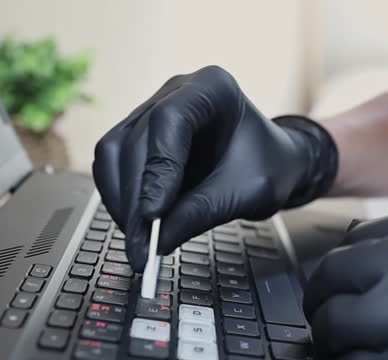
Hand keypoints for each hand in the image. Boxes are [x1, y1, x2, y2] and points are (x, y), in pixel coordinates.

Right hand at [93, 65, 337, 270]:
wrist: (273, 162)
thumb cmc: (270, 165)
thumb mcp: (248, 192)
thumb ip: (202, 212)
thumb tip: (157, 241)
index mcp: (212, 87)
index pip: (169, 121)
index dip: (156, 170)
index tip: (153, 215)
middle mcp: (175, 92)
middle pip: (135, 140)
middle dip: (135, 198)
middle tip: (141, 245)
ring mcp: (152, 110)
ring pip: (114, 152)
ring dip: (121, 201)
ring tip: (139, 242)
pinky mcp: (139, 136)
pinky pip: (114, 165)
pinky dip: (120, 198)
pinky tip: (137, 226)